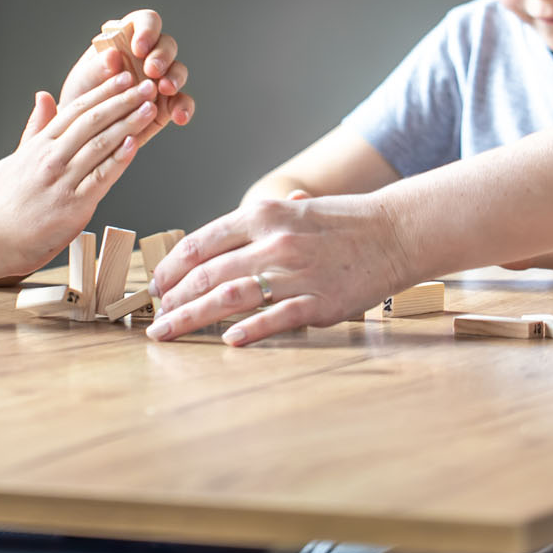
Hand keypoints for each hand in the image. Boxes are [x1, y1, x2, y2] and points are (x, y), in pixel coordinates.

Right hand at [0, 72, 160, 273]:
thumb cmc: (1, 200)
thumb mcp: (17, 156)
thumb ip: (35, 127)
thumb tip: (44, 95)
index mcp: (40, 144)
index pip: (76, 109)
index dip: (103, 91)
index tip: (123, 78)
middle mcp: (51, 157)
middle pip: (92, 121)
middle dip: (123, 101)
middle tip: (146, 85)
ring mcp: (62, 180)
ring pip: (100, 145)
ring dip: (128, 124)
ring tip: (149, 108)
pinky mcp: (72, 206)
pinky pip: (101, 178)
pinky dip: (119, 160)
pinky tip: (134, 143)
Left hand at [58, 9, 195, 147]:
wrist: (83, 131)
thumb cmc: (82, 96)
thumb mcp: (82, 81)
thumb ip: (95, 68)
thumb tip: (112, 55)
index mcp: (126, 39)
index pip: (145, 22)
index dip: (147, 30)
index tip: (139, 47)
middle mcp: (147, 56)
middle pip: (166, 44)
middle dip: (162, 56)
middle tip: (151, 70)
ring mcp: (160, 79)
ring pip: (178, 70)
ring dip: (175, 78)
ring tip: (164, 89)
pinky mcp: (168, 104)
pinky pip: (182, 102)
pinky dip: (184, 108)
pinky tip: (179, 117)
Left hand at [146, 192, 413, 345]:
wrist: (395, 231)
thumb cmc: (341, 224)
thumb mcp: (291, 212)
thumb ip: (252, 231)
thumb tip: (210, 255)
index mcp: (263, 215)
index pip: (201, 243)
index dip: (172, 268)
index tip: (157, 287)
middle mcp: (275, 242)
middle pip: (207, 275)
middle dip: (174, 300)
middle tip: (156, 319)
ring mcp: (296, 273)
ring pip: (229, 297)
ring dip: (192, 317)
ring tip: (169, 332)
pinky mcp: (319, 301)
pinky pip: (276, 318)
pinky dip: (249, 330)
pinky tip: (228, 340)